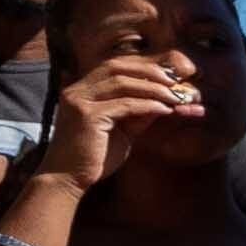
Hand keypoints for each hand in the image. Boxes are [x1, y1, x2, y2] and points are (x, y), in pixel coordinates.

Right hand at [36, 47, 204, 188]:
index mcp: (82, 89)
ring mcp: (80, 101)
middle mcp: (78, 90)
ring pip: (122, 83)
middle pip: (117, 67)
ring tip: (175, 98)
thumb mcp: (122, 129)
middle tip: (175, 82)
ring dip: (153, 88)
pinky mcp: (87, 116)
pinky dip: (148, 105)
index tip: (169, 77)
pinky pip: (124, 104)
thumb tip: (166, 99)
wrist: (70, 179)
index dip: (143, 67)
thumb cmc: (96, 156)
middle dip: (149, 72)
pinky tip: (164, 110)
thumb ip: (139, 112)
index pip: (114, 66)